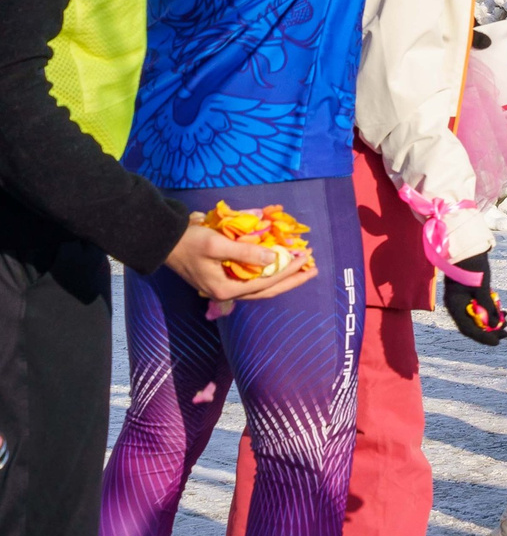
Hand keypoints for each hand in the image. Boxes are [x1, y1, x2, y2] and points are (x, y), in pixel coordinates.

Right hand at [163, 221, 316, 303]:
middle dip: (292, 280)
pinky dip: (268, 272)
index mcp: (225, 290)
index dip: (288, 270)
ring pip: (261, 287)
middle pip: (267, 291)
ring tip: (302, 268)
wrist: (164, 241)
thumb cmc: (190, 242)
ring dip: (282, 277)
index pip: (266, 282)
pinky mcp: (223, 278)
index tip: (305, 257)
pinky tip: (279, 264)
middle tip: (314, 269)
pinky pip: (252, 279)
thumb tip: (272, 259)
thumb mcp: (217, 245)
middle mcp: (226, 293)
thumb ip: (246, 252)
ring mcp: (224, 287)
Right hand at [441, 253, 506, 344]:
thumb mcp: (482, 288)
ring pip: (477, 317)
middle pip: (473, 325)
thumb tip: (497, 324)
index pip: (468, 329)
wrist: (468, 248)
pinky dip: (491, 311)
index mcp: (455, 306)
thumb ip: (487, 306)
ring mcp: (462, 301)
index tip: (497, 342)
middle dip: (490, 330)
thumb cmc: (473, 266)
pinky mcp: (468, 295)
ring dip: (492, 321)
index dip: (483, 337)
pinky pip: (479, 309)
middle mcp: (457, 306)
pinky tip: (504, 312)